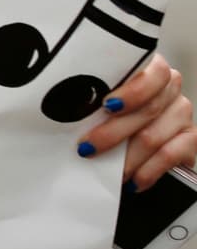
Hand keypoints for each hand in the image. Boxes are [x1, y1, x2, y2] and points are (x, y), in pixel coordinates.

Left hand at [78, 52, 196, 190]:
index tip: (108, 106)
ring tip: (105, 170)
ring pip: (153, 136)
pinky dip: (148, 171)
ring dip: (126, 158)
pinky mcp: (191, 139)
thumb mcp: (100, 98)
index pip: (154, 72)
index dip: (133, 91)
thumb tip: (64, 111)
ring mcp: (181, 113)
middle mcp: (170, 88)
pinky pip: (170, 156)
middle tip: (88, 148)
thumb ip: (93, 98)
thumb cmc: (107, 110)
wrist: (131, 134)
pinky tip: (132, 180)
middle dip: (113, 133)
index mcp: (149, 68)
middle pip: (147, 110)